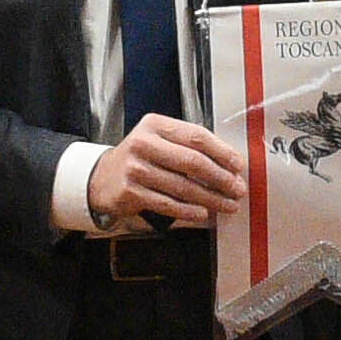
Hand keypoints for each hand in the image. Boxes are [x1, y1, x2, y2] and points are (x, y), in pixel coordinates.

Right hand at [92, 113, 249, 230]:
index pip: (196, 136)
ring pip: (183, 186)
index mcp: (155, 125)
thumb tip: (228, 162)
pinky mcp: (131, 192)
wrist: (102, 177)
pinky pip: (168, 204)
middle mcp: (143, 144)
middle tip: (237, 188)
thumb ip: (187, 145)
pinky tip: (203, 214)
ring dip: (211, 198)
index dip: (222, 152)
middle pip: (192, 162)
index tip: (238, 165)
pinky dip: (189, 211)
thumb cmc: (140, 158)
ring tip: (227, 204)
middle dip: (221, 178)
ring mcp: (135, 169)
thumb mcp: (158, 140)